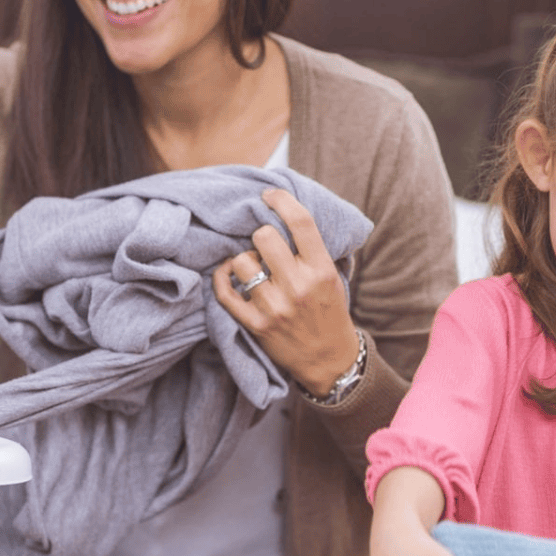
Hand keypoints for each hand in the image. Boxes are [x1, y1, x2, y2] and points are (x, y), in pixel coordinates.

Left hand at [212, 188, 359, 395]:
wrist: (329, 360)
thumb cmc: (329, 313)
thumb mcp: (333, 277)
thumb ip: (312, 250)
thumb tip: (284, 212)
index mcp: (321, 270)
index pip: (300, 222)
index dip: (281, 200)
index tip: (270, 196)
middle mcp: (298, 287)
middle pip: (263, 236)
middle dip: (260, 236)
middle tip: (264, 246)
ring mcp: (275, 307)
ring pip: (242, 262)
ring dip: (244, 260)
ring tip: (253, 267)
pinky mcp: (255, 325)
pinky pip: (225, 293)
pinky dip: (222, 278)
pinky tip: (228, 274)